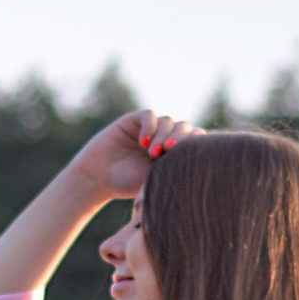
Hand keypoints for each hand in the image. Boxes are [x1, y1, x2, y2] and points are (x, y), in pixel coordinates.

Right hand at [72, 107, 195, 198]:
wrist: (97, 179)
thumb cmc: (126, 185)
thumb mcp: (157, 178)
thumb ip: (175, 166)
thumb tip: (201, 162)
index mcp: (174, 152)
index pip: (194, 139)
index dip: (196, 143)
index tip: (188, 157)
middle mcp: (163, 138)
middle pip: (184, 127)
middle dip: (180, 138)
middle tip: (169, 152)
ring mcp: (149, 128)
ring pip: (168, 121)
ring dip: (163, 135)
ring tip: (152, 153)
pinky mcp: (133, 120)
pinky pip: (150, 115)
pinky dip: (150, 126)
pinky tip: (143, 142)